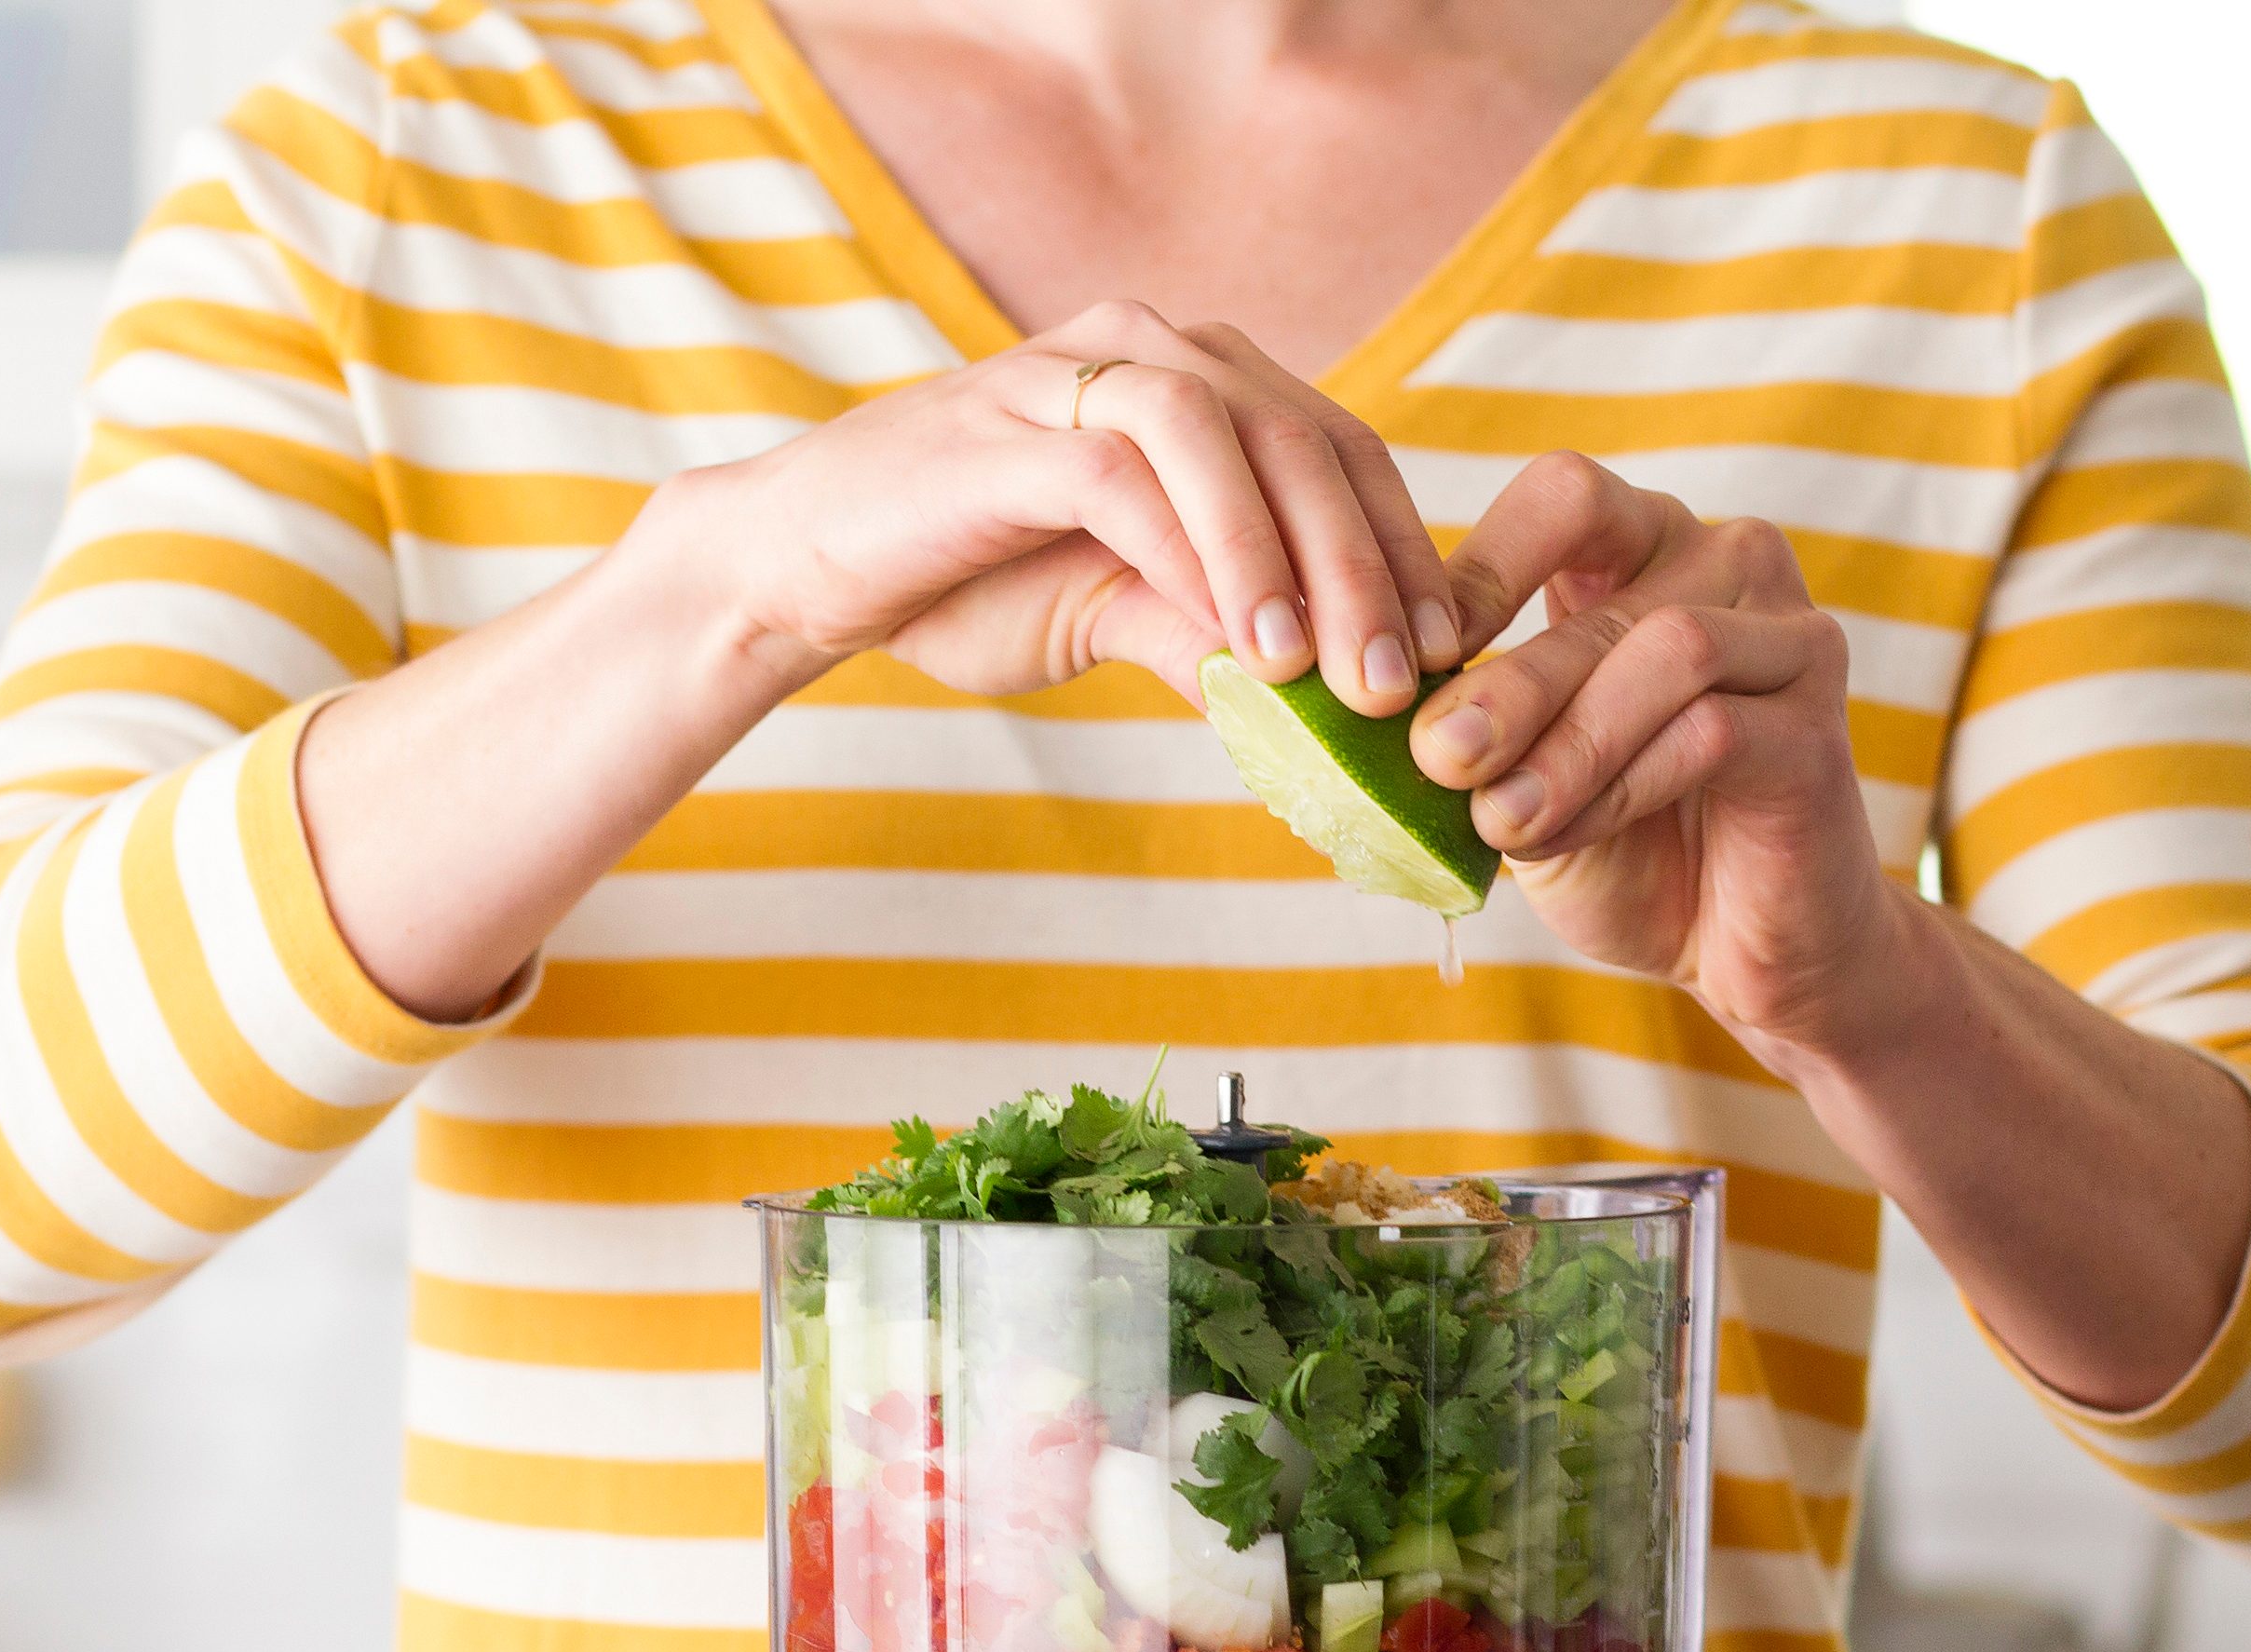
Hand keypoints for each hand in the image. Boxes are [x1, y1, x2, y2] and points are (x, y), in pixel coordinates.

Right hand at [655, 301, 1460, 715]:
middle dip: (1369, 567)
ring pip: (1229, 436)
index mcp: (1193, 378)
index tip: (1445, 654)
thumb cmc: (962, 584)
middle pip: (1303, 438)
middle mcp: (1145, 345)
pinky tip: (1235, 642)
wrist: (805, 573)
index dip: (1402, 549)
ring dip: (1290, 559)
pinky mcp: (1009, 424)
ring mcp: (1072, 372)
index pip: (1336, 449)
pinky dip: (1195, 556)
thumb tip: (1327, 707)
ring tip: (1322, 672)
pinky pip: (1127, 474)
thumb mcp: (1118, 616)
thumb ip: (1216, 635)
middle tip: (1404, 684)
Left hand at [1408, 453, 1908, 1067]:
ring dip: (1567, 740)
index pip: (1565, 497)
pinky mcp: (1819, 724)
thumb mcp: (1523, 778)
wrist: (1748, 951)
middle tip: (1435, 758)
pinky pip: (1713, 730)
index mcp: (1646, 548)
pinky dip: (1623, 785)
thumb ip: (1468, 732)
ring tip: (1498, 818)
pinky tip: (1565, 835)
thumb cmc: (1630, 848)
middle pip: (1608, 593)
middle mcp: (1728, 564)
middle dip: (1508, 683)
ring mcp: (1789, 636)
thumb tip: (1368, 705)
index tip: (1405, 661)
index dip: (1482, 566)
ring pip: (1668, 650)